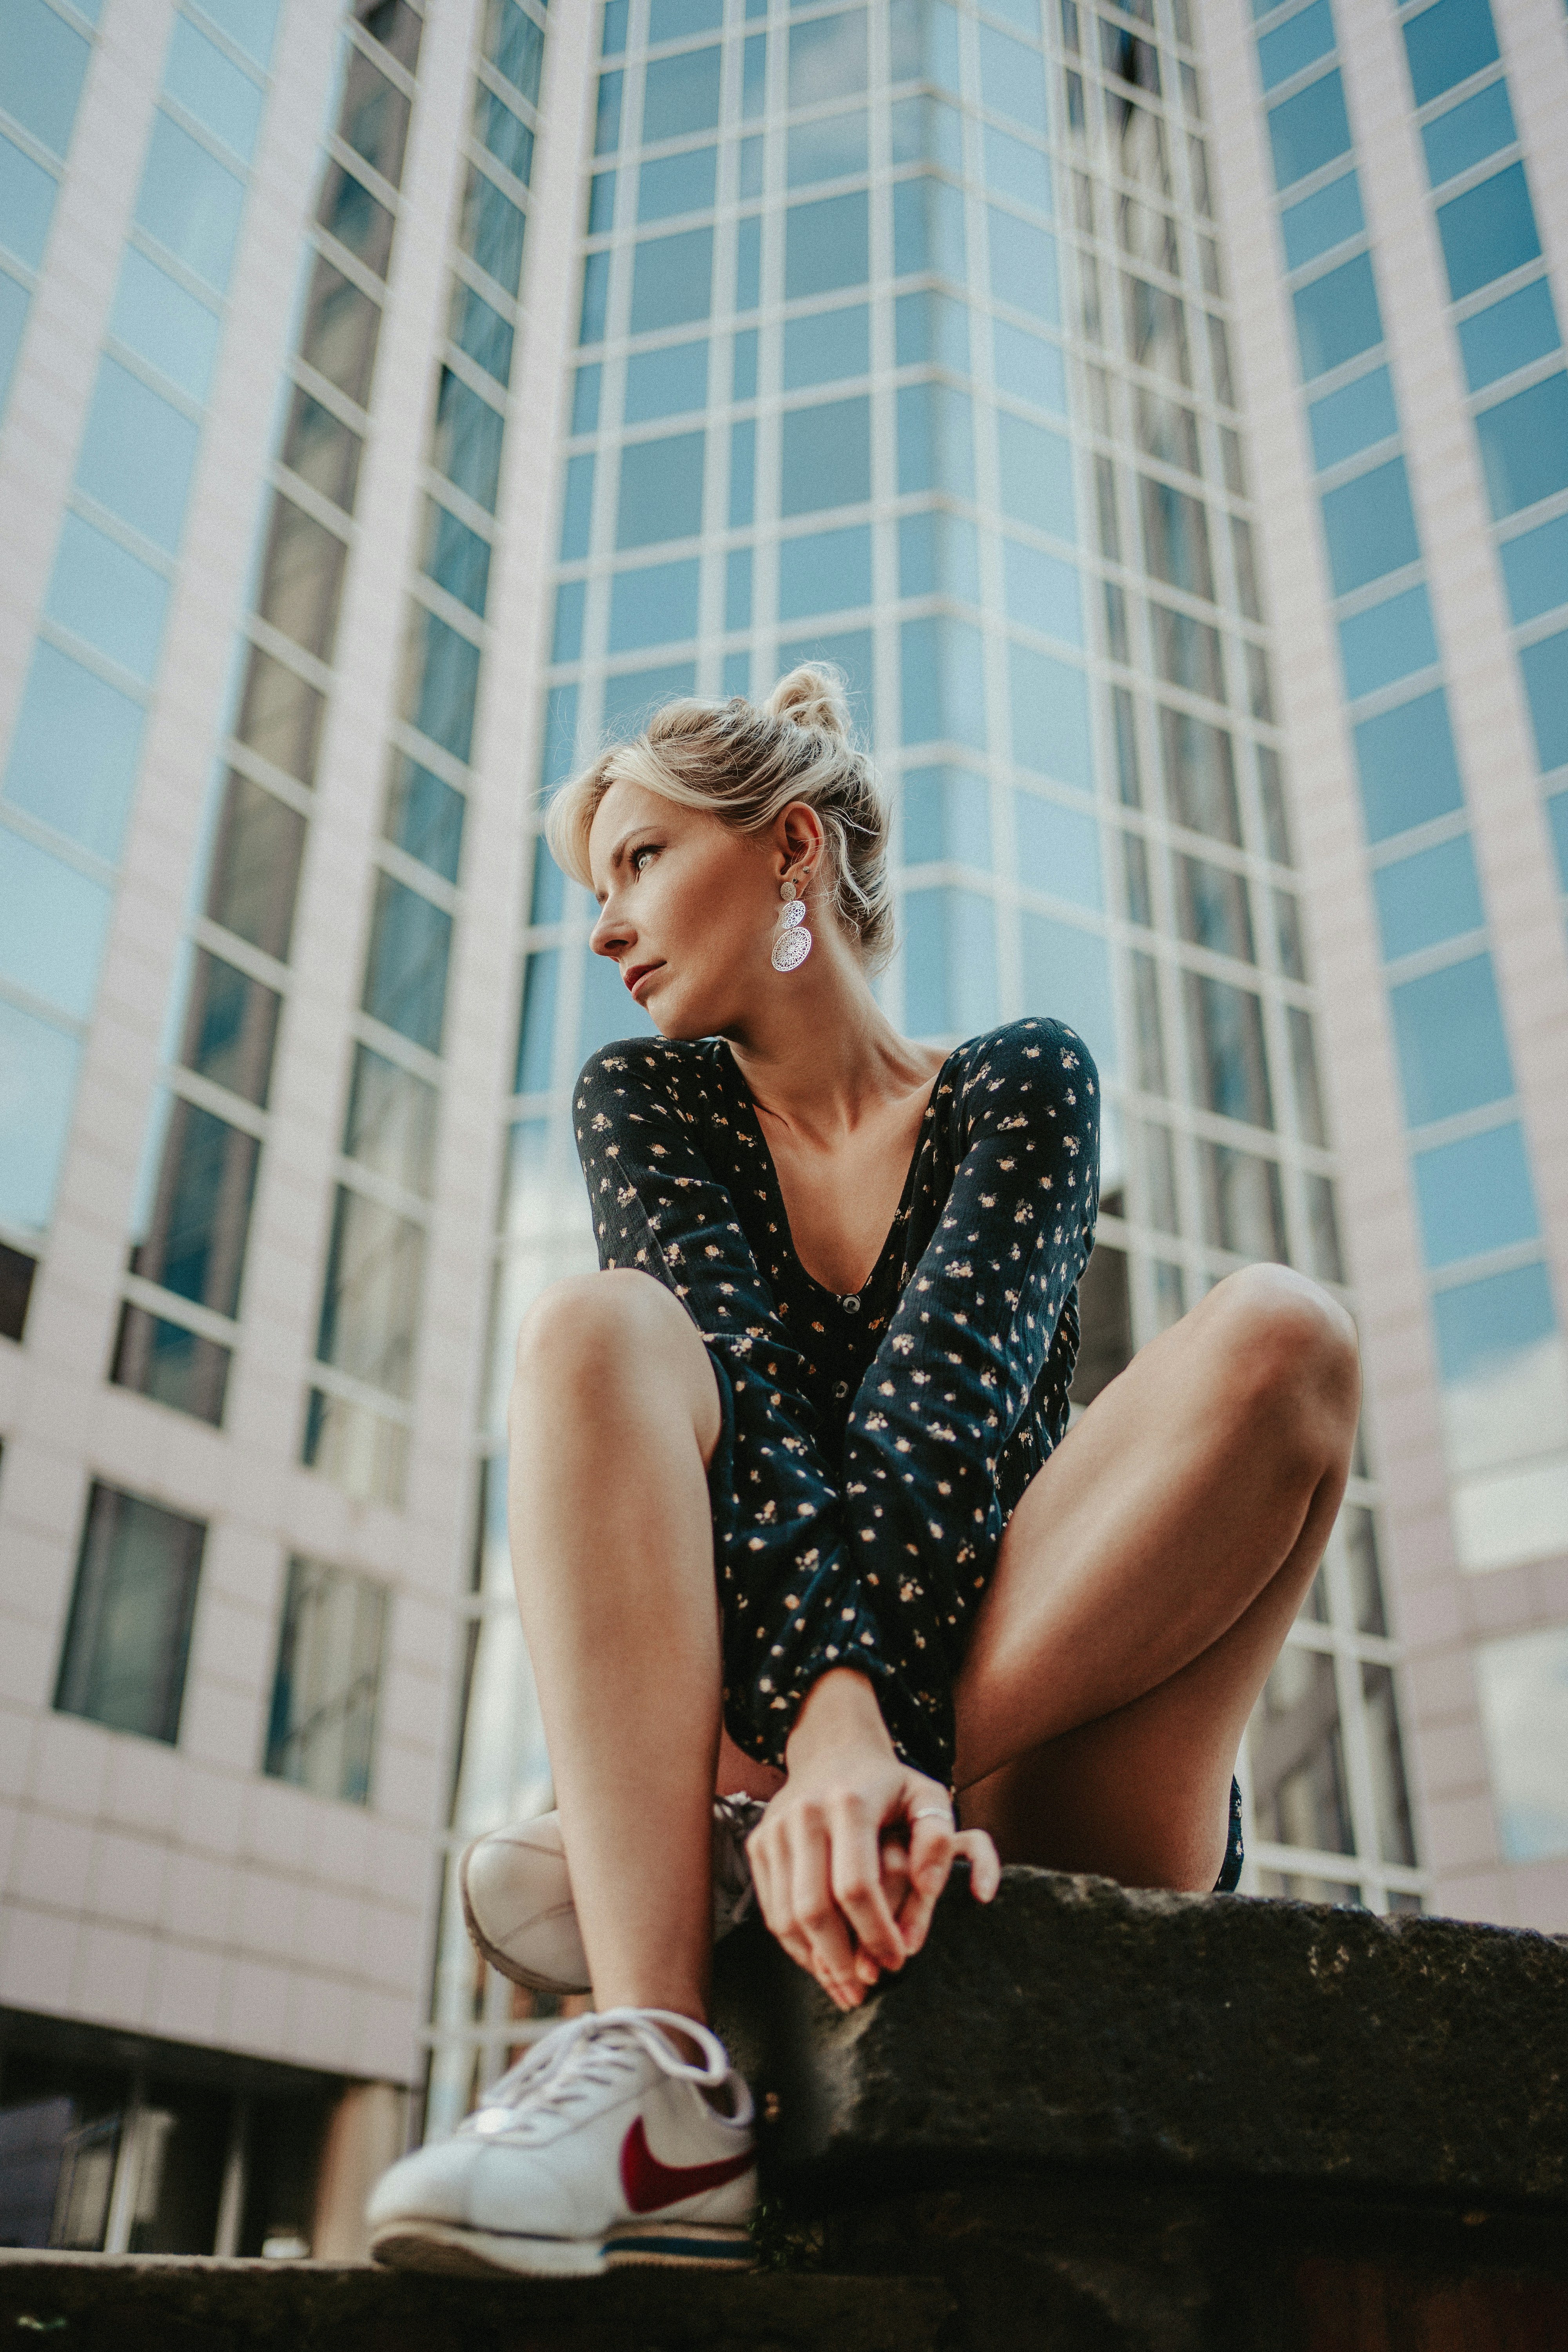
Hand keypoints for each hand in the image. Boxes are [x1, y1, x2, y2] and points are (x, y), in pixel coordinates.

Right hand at [745, 1670, 999, 2010]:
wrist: (833, 1750)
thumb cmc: (889, 1785)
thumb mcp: (927, 1797)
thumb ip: (937, 1839)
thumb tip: (930, 1889)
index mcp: (849, 1804)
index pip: (856, 1886)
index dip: (877, 1932)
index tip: (898, 1960)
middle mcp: (804, 1815)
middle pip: (814, 1908)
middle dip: (841, 1959)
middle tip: (867, 1988)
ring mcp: (775, 1831)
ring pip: (786, 1916)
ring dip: (816, 1962)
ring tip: (846, 1986)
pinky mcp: (759, 1845)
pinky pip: (771, 1909)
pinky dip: (795, 1945)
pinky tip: (822, 1961)